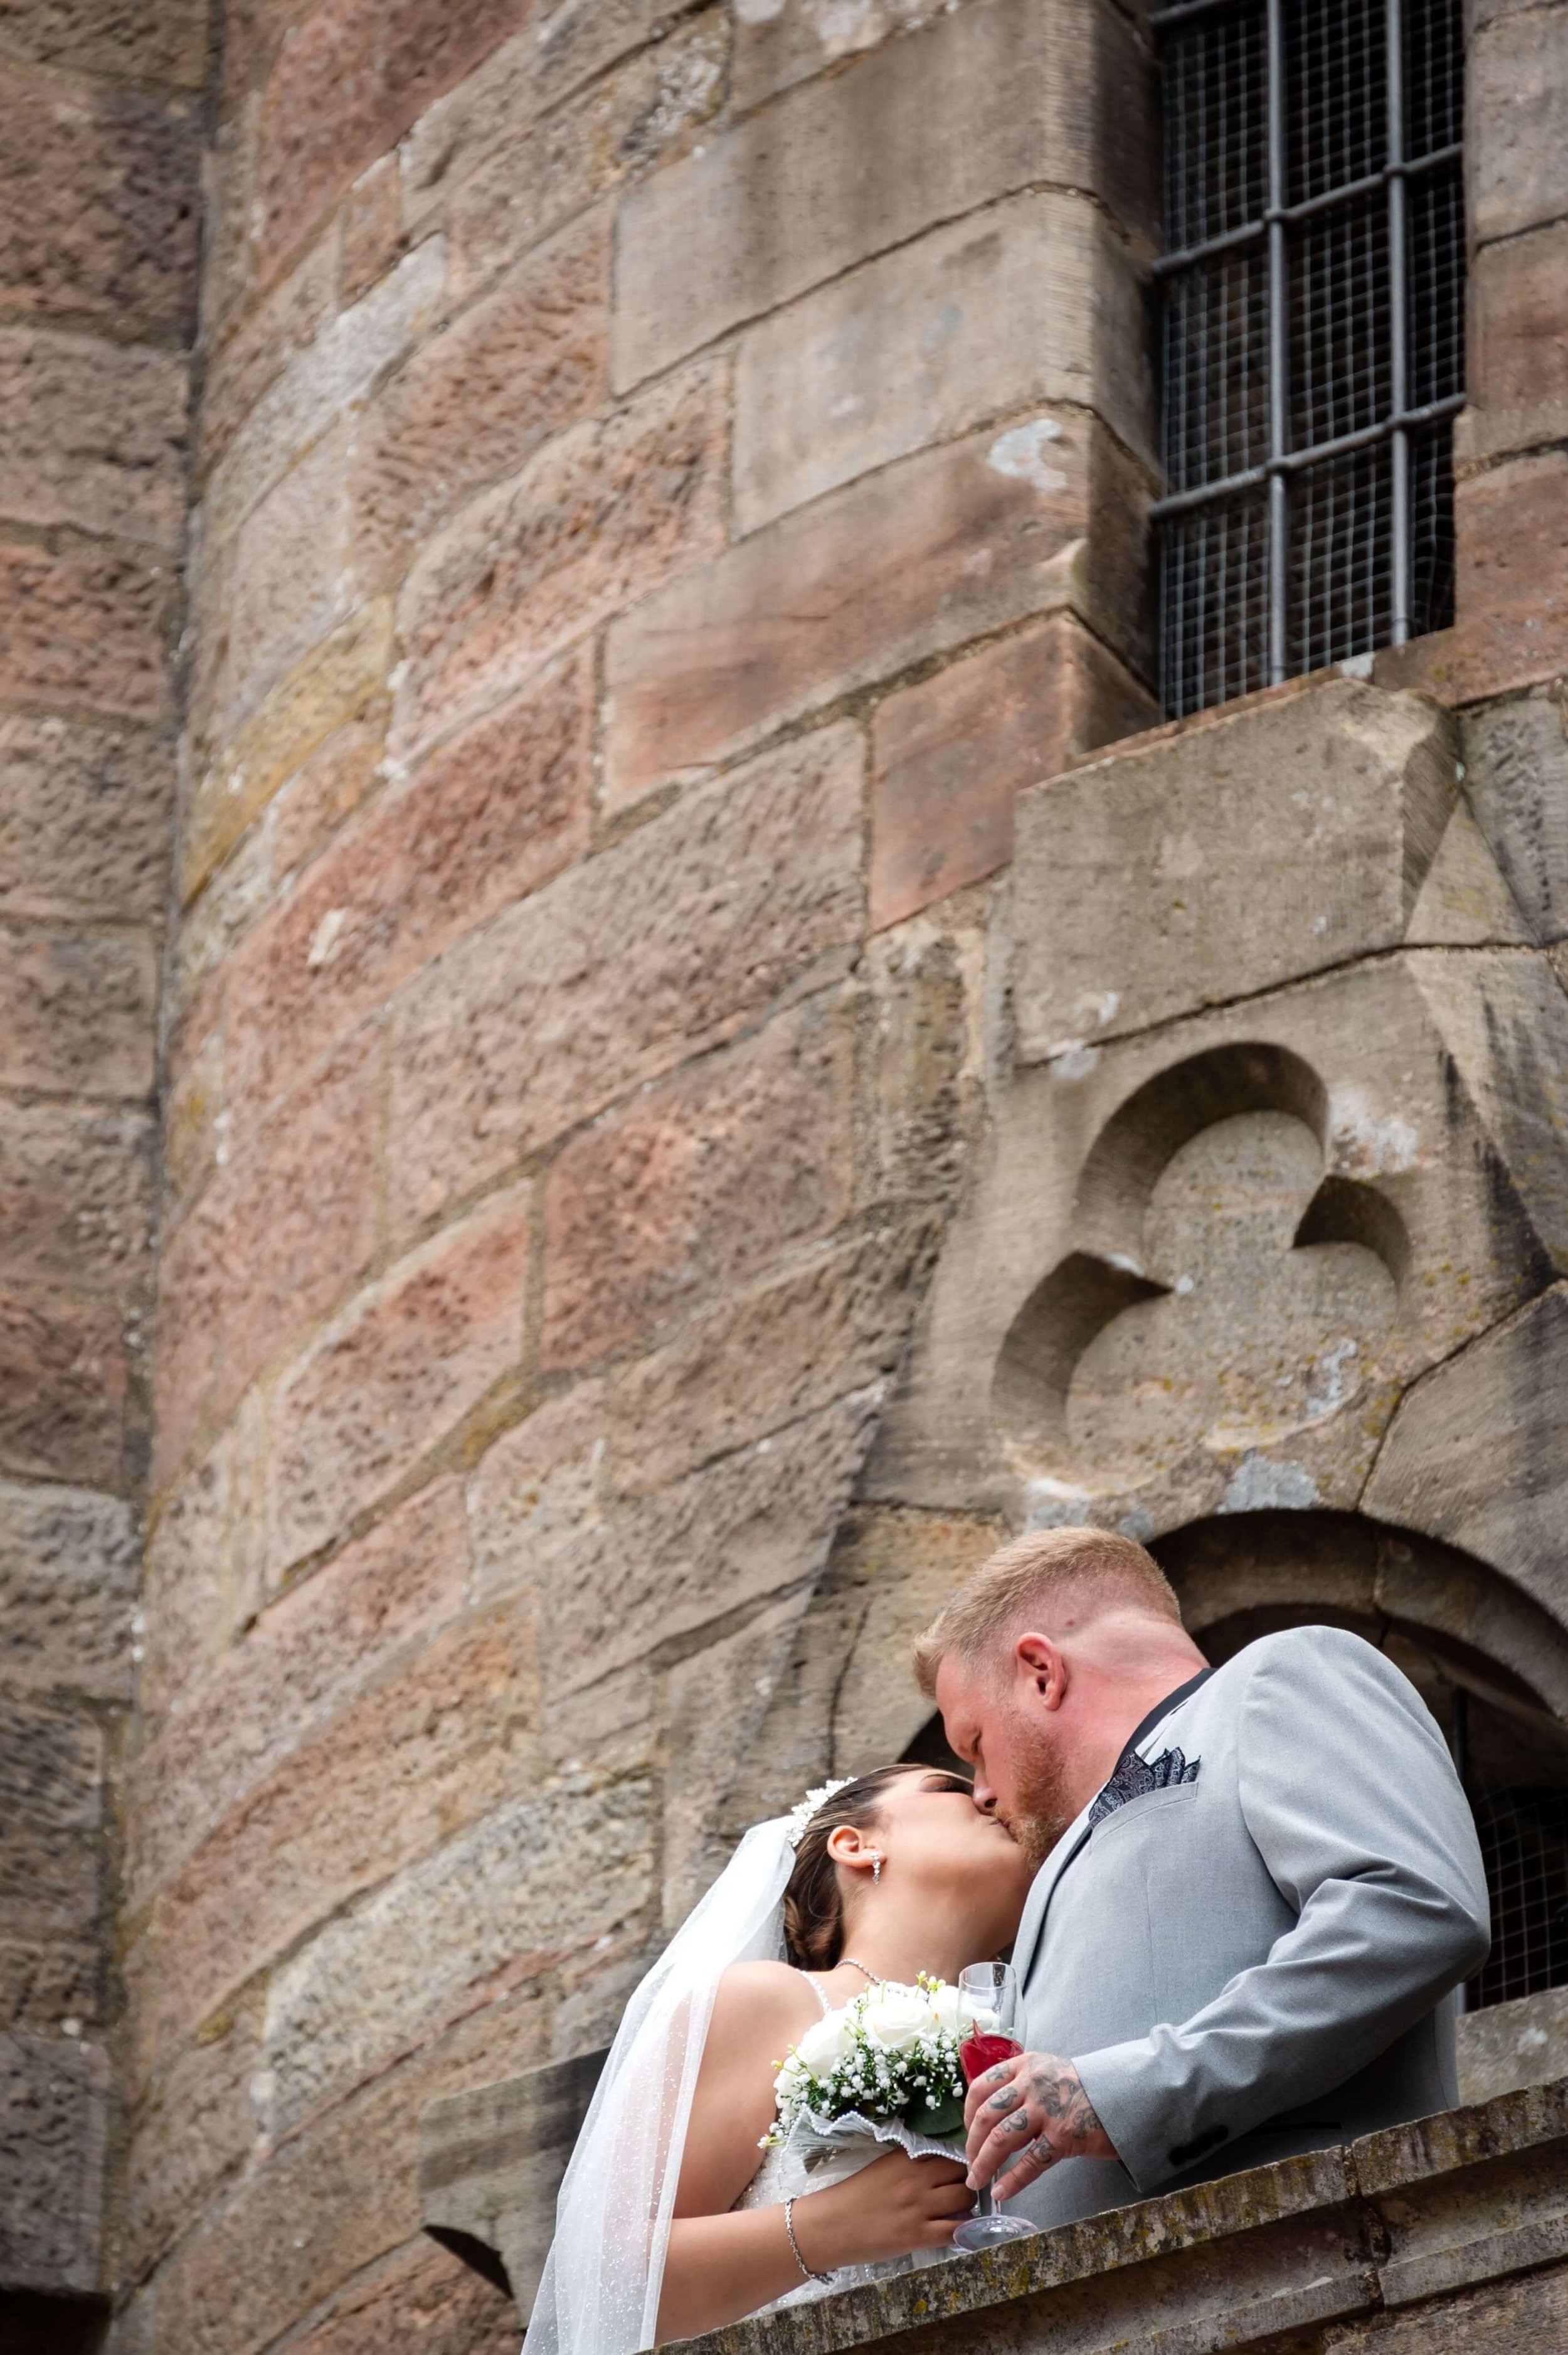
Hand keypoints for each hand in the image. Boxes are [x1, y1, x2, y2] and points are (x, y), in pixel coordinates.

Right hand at [796, 2149, 973, 2268]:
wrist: (830, 2226)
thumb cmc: (852, 2196)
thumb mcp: (883, 2167)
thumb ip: (909, 2164)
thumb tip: (939, 2168)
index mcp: (905, 2157)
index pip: (948, 2150)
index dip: (960, 2159)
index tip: (965, 2167)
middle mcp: (916, 2178)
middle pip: (962, 2172)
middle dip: (969, 2179)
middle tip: (966, 2189)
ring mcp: (919, 2207)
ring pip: (964, 2198)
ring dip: (969, 2204)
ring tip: (963, 2210)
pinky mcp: (918, 2235)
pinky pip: (955, 2230)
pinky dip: (964, 2230)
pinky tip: (962, 2231)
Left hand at [963, 2050, 1115, 2198]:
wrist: (1124, 2093)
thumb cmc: (1083, 2088)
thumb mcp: (1047, 2072)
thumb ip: (1021, 2085)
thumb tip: (991, 2115)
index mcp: (1024, 2065)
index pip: (982, 2086)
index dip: (967, 2113)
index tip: (967, 2132)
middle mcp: (1031, 2083)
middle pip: (986, 2115)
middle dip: (972, 2145)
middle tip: (970, 2165)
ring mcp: (1047, 2109)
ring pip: (1001, 2138)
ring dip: (984, 2164)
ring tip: (977, 2181)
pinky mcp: (1064, 2136)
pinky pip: (1030, 2162)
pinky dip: (1012, 2180)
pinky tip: (1002, 2191)